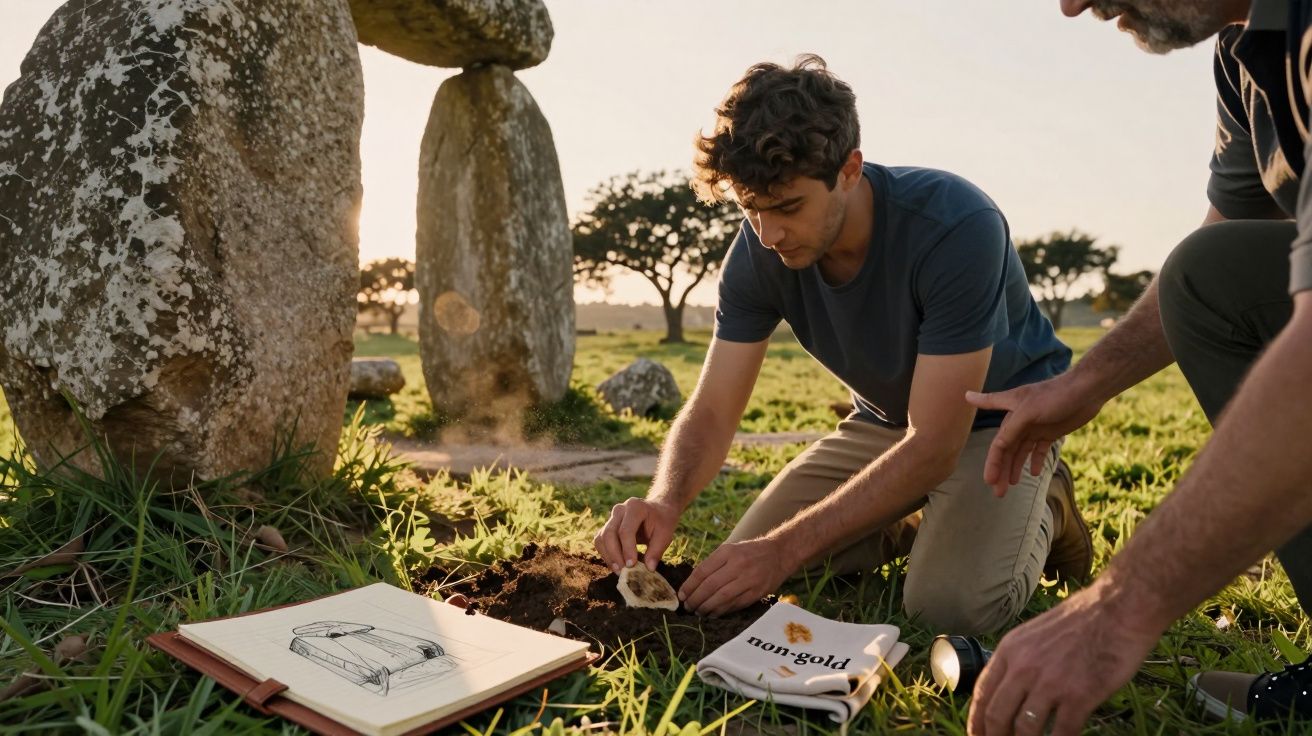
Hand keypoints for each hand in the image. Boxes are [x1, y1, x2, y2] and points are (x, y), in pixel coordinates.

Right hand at [593, 497, 679, 572]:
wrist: (658, 510)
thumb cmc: (662, 522)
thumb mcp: (666, 534)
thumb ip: (657, 550)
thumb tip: (649, 568)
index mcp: (635, 507)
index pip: (625, 530)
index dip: (627, 549)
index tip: (631, 565)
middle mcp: (620, 510)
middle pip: (609, 534)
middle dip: (614, 555)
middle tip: (623, 571)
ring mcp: (611, 518)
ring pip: (601, 538)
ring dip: (608, 556)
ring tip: (619, 571)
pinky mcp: (607, 527)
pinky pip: (600, 542)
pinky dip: (606, 555)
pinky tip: (616, 565)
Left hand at [679, 537, 795, 616]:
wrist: (779, 554)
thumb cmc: (749, 552)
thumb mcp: (730, 549)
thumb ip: (713, 564)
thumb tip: (692, 585)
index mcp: (728, 552)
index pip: (702, 571)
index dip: (689, 586)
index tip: (681, 595)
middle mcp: (738, 565)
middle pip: (710, 586)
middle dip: (696, 599)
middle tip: (688, 607)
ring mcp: (748, 580)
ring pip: (722, 598)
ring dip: (707, 608)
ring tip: (698, 612)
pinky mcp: (756, 592)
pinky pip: (735, 605)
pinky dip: (721, 611)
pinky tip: (713, 614)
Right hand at [966, 374, 1104, 495]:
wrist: (1087, 390)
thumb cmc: (1055, 396)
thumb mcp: (1027, 410)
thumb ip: (1005, 421)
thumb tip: (967, 397)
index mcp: (1012, 415)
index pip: (999, 444)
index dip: (992, 462)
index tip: (988, 481)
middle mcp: (1020, 422)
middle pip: (1008, 451)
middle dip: (1002, 471)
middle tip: (999, 493)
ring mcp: (1036, 428)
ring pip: (1021, 453)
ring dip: (1016, 468)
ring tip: (1012, 486)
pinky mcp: (1051, 432)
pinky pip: (1039, 450)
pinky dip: (1035, 461)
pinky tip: (1033, 473)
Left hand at [967, 583, 1161, 735]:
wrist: (1118, 609)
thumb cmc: (1081, 620)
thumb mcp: (1035, 633)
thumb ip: (1020, 661)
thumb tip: (1011, 690)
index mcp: (1010, 650)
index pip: (982, 693)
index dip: (976, 721)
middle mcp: (1024, 667)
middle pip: (997, 715)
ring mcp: (1051, 683)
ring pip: (1025, 729)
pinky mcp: (1079, 696)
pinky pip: (1061, 733)